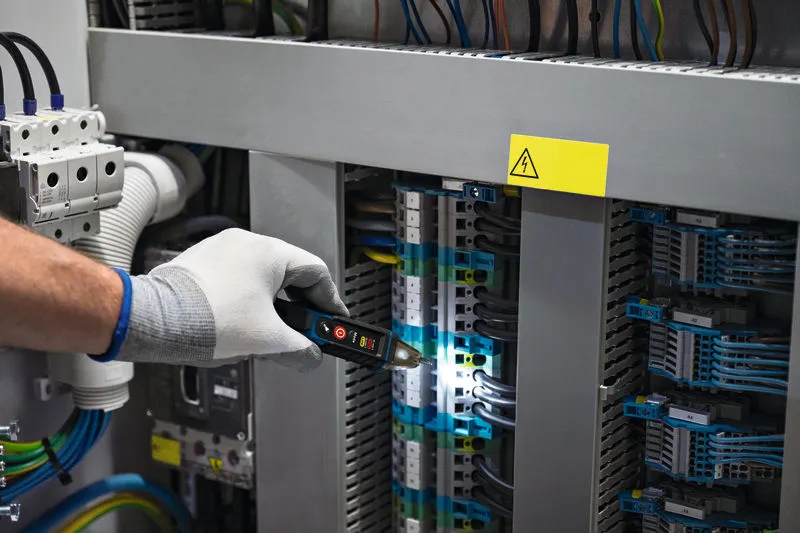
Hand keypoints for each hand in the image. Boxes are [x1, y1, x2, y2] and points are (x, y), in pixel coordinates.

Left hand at [114, 229, 347, 368]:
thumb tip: (310, 356)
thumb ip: (299, 348)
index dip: (329, 300)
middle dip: (300, 306)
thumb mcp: (267, 339)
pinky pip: (238, 278)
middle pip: (289, 274)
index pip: (316, 273)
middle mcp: (246, 243)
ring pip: (262, 277)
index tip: (333, 319)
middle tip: (305, 330)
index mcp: (269, 253)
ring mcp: (221, 250)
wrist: (156, 320)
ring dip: (273, 304)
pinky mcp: (202, 263)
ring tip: (270, 331)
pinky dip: (248, 300)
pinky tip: (242, 323)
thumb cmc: (207, 320)